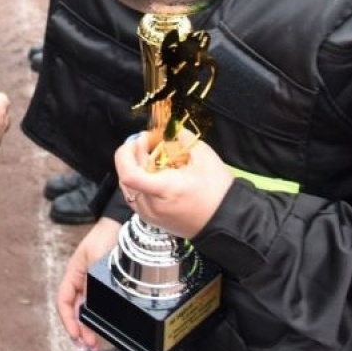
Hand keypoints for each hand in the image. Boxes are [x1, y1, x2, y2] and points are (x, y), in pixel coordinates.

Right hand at [56, 218, 119, 350]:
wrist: (125, 223)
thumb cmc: (107, 236)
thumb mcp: (96, 264)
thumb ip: (91, 288)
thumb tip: (86, 313)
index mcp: (73, 273)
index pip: (63, 302)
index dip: (68, 321)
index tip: (76, 337)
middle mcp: (81, 279)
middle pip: (75, 309)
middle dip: (80, 330)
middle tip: (90, 347)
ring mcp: (93, 280)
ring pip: (87, 308)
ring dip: (89, 326)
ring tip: (95, 343)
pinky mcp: (106, 281)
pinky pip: (98, 302)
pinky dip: (98, 316)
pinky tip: (103, 324)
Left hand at [116, 131, 233, 240]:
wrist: (226, 222)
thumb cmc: (217, 191)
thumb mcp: (204, 157)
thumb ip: (182, 138)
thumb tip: (169, 128)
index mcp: (164, 190)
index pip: (129, 174)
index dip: (126, 153)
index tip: (139, 140)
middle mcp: (152, 206)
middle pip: (125, 177)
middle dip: (133, 154)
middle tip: (148, 141)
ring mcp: (149, 216)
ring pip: (128, 188)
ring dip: (134, 168)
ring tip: (151, 155)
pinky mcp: (151, 220)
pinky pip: (135, 196)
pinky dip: (139, 181)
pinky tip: (154, 171)